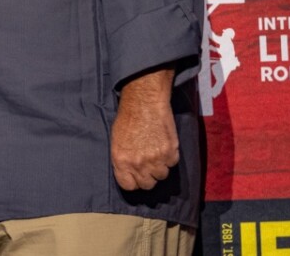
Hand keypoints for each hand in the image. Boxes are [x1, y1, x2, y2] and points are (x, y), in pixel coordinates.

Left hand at [110, 68, 178, 190]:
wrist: (144, 103)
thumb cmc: (128, 119)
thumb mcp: (117, 141)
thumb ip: (123, 161)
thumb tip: (129, 175)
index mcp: (121, 161)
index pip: (129, 186)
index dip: (133, 182)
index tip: (136, 176)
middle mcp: (138, 163)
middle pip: (147, 185)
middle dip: (148, 176)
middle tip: (148, 164)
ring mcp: (155, 159)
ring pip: (161, 175)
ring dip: (160, 166)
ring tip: (155, 151)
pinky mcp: (170, 153)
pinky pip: (172, 163)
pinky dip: (170, 157)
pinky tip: (163, 144)